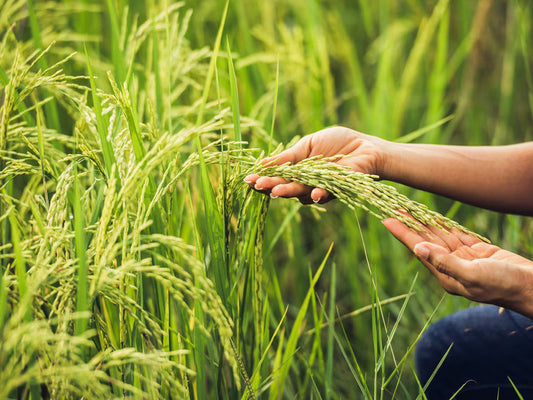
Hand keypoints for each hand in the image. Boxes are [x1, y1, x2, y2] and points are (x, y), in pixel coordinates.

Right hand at [244, 126, 388, 203]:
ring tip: (276, 190)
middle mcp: (306, 183)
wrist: (366, 147)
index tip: (248, 179)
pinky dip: (319, 194)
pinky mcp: (338, 190)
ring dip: (289, 191)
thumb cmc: (338, 143)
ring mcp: (320, 188)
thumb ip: (289, 157)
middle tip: (259, 186)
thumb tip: (262, 163)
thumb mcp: (308, 145)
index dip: (263, 178)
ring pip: (301, 193)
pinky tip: (313, 194)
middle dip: (271, 186)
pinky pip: (326, 194)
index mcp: (297, 171)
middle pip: (285, 187)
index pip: (276, 177)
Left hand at [383, 218, 532, 317]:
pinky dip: (443, 224)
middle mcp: (450, 266)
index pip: (418, 248)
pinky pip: (456, 234)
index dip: (402, 233)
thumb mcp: (472, 275)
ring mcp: (463, 258)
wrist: (530, 286)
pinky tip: (432, 216)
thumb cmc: (502, 284)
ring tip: (408, 207)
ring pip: (439, 235)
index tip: (386, 219)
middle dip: (409, 223)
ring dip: (424, 221)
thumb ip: (445, 262)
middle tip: (393, 206)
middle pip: (425, 239)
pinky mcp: (476, 251)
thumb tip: (418, 249)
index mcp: (445, 274)